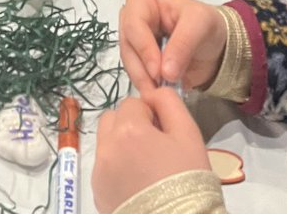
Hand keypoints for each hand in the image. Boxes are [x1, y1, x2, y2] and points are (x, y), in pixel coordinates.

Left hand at [92, 88, 211, 213]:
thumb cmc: (187, 179)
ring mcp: (99, 172)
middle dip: (130, 126)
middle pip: (113, 119)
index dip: (151, 116)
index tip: (164, 136)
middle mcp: (106, 147)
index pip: (133, 103)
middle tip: (154, 148)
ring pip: (106, 142)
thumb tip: (152, 92)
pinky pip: (103, 168)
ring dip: (121, 146)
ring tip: (144, 168)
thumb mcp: (189, 134)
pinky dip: (116, 169)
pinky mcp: (97, 193)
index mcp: (127, 129)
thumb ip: (169, 102)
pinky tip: (137, 186)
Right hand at [119, 0, 227, 92]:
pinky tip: (158, 93)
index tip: (158, 72)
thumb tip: (165, 73)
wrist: (217, 46)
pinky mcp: (140, 61)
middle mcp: (133, 19)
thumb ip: (182, 45)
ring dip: (143, 80)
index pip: (134, 24)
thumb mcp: (200, 25)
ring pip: (129, 63)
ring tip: (160, 93)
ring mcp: (135, 41)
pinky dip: (147, 86)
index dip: (144, 49)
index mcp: (142, 0)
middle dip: (141, 69)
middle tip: (157, 89)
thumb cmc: (207, 25)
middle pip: (127, 45)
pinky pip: (137, 74)